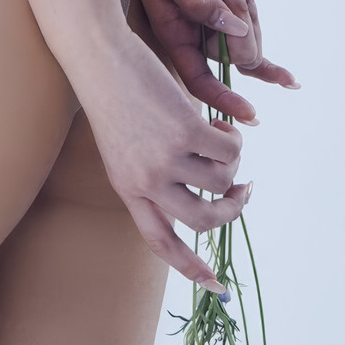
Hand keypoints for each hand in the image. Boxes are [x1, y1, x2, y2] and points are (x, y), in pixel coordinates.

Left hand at [77, 32, 252, 292]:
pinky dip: (233, 138)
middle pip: (204, 220)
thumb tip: (206, 187)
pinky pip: (228, 148)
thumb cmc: (114, 97)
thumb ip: (153, 174)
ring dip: (234, 163)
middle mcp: (147, 182)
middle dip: (232, 209)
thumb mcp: (123, 148)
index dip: (191, 268)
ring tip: (224, 137)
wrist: (100, 58)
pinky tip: (222, 121)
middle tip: (244, 188)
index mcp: (129, 190)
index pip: (162, 243)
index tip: (216, 286)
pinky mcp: (186, 130)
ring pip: (222, 181)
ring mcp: (167, 158)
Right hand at [134, 0, 298, 124]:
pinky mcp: (221, 13)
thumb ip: (202, 4)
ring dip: (250, 9)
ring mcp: (208, 27)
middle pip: (234, 57)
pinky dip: (256, 15)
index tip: (251, 112)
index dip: (224, 99)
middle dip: (245, 22)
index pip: (199, 81)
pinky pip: (249, 29)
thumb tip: (236, 31)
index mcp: (173, 36)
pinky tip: (274, 47)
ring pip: (247, 42)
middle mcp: (192, 38)